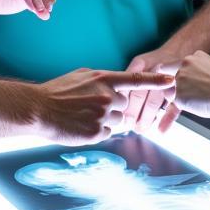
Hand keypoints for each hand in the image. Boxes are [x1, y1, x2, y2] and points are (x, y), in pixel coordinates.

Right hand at [33, 69, 175, 145]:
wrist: (38, 110)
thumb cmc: (58, 92)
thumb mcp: (82, 76)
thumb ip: (104, 80)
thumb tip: (117, 86)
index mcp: (104, 79)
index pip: (136, 79)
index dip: (156, 80)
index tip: (171, 80)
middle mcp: (107, 96)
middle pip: (126, 104)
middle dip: (114, 106)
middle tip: (91, 105)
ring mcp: (103, 115)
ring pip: (118, 120)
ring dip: (106, 119)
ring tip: (84, 115)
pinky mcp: (97, 133)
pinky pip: (107, 133)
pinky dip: (97, 131)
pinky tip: (81, 125)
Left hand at [122, 49, 183, 133]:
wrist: (187, 47)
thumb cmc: (160, 60)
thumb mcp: (143, 62)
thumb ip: (130, 77)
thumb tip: (115, 95)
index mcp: (142, 63)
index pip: (128, 84)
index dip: (123, 100)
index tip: (117, 113)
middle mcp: (155, 69)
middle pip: (140, 93)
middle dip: (132, 112)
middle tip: (127, 125)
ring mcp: (170, 78)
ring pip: (155, 100)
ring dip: (147, 117)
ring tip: (141, 128)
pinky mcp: (182, 89)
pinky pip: (174, 107)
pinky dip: (167, 120)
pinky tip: (161, 130)